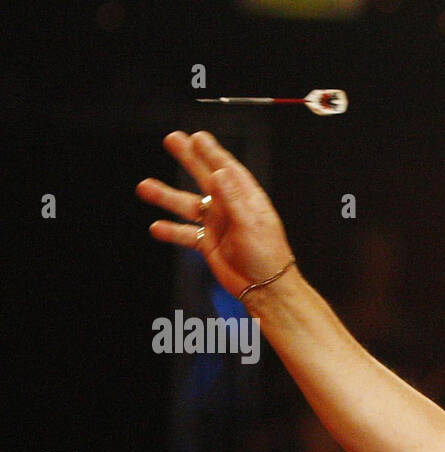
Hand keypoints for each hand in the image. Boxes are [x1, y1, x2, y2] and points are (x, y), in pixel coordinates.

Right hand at [136, 130, 294, 298]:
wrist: (265, 289)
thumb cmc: (267, 257)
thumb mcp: (251, 223)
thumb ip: (233, 198)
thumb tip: (219, 173)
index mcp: (246, 200)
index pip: (227, 169)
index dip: (212, 152)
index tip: (197, 137)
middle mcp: (230, 209)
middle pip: (205, 177)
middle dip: (189, 158)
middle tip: (172, 140)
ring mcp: (218, 225)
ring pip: (187, 205)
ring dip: (167, 196)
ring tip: (145, 186)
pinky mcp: (208, 244)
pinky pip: (185, 233)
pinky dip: (170, 230)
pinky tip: (156, 226)